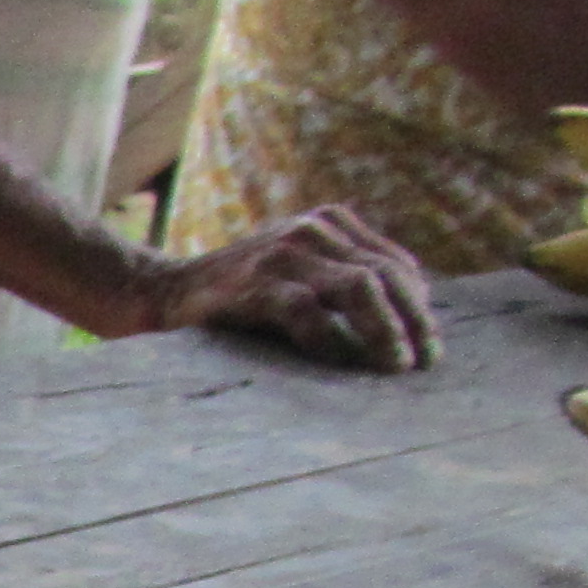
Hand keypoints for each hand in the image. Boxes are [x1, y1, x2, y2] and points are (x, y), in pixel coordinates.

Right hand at [145, 206, 439, 375]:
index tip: (427, 344)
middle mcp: (311, 229)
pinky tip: (342, 364)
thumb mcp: (295, 272)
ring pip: (359, 287)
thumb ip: (341, 280)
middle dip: (412, 321)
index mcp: (328, 222)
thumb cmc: (236, 295)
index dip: (418, 306)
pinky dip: (331, 340)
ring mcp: (282, 254)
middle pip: (385, 274)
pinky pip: (308, 311)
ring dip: (385, 329)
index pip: (394, 263)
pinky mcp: (254, 284)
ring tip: (396, 365)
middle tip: (424, 362)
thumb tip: (405, 320)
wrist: (160, 291)